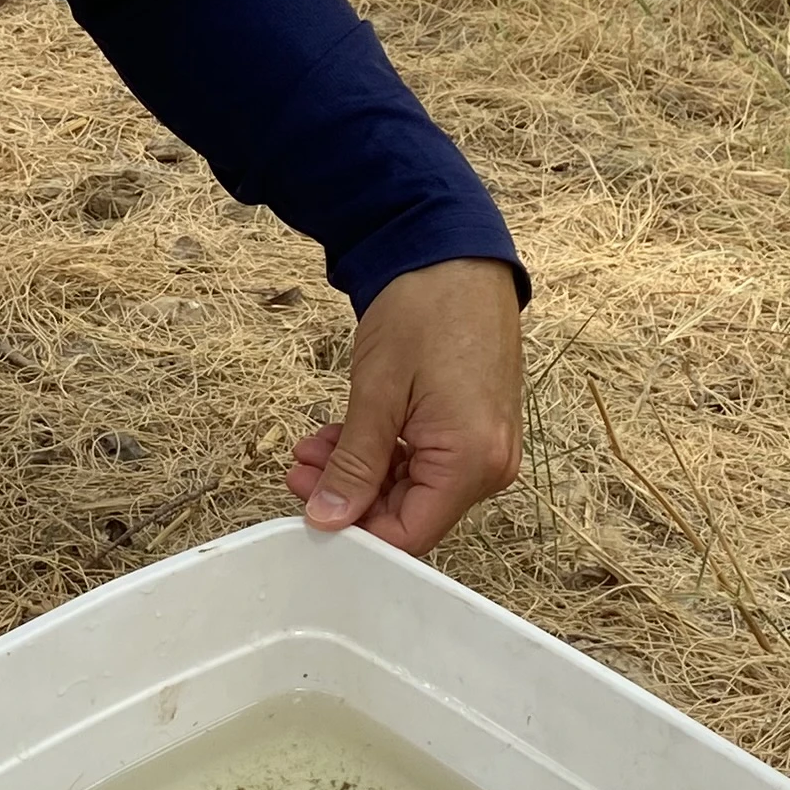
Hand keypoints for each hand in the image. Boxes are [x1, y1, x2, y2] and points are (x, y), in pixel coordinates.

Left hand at [290, 258, 523, 555]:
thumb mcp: (376, 393)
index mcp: (472, 461)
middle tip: (299, 469)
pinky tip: (344, 437)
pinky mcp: (477, 430)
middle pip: (410, 513)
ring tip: (312, 448)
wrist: (454, 255)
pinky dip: (385, 455)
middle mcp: (490, 465)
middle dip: (350, 496)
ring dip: (361, 473)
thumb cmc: (423, 311)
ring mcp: (488, 448)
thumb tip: (329, 518)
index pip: (409, 535)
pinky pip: (427, 463)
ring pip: (413, 488)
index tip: (310, 508)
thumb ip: (354, 464)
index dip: (354, 530)